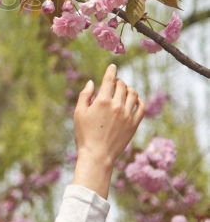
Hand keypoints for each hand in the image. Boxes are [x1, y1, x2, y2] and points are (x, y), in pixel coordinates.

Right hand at [72, 64, 145, 197]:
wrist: (97, 155)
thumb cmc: (84, 135)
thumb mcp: (79, 113)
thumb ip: (84, 95)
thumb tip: (91, 83)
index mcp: (102, 101)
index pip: (109, 80)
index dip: (111, 71)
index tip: (113, 66)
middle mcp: (117, 105)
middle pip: (122, 85)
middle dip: (118, 82)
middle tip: (114, 84)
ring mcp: (127, 115)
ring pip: (133, 94)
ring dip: (128, 89)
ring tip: (123, 91)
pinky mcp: (134, 124)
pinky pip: (141, 106)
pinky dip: (139, 100)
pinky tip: (134, 100)